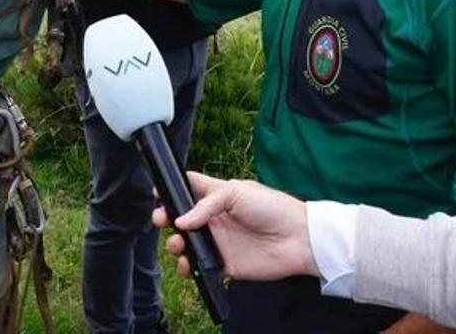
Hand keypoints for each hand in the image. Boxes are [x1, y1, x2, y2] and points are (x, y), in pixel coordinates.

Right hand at [153, 172, 317, 280]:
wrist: (298, 239)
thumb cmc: (272, 207)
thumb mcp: (236, 192)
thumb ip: (205, 205)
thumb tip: (181, 221)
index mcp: (216, 195)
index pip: (188, 189)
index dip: (171, 190)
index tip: (157, 194)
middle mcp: (213, 218)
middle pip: (180, 217)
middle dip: (165, 218)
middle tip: (160, 220)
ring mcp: (217, 240)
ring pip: (185, 243)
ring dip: (174, 244)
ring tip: (178, 245)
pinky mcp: (223, 263)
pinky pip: (199, 266)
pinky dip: (188, 267)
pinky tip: (187, 264)